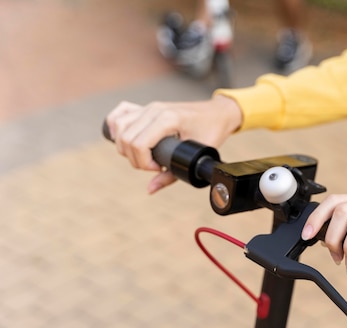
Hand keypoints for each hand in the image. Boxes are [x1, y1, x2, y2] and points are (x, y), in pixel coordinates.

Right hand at [105, 95, 241, 192]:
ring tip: (144, 155)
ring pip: (119, 127)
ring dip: (125, 146)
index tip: (159, 168)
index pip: (138, 144)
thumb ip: (171, 175)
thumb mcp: (194, 156)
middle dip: (135, 159)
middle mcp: (154, 110)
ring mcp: (148, 107)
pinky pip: (120, 114)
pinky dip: (117, 127)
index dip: (144, 163)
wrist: (217, 113)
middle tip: (154, 165)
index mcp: (167, 119)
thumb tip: (150, 190)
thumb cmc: (210, 132)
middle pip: (125, 139)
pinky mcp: (146, 107)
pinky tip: (125, 138)